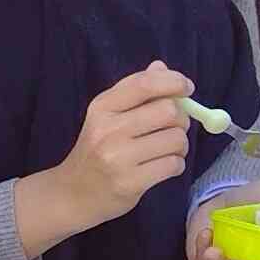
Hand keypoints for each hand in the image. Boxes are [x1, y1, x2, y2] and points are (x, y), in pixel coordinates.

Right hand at [52, 63, 192, 229]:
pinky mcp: (130, 182)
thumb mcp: (107, 116)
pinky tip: (162, 167)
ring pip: (176, 139)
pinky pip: (173, 165)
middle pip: (168, 111)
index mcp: (102, 107)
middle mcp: (108, 130)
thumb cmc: (97, 150)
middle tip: (174, 127)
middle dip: (182, 118)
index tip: (186, 88)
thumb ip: (134, 91)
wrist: (73, 193)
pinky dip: (176, 165)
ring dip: (180, 145)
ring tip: (167, 150)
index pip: (145, 84)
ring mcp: (118, 158)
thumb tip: (161, 67)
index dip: (174, 82)